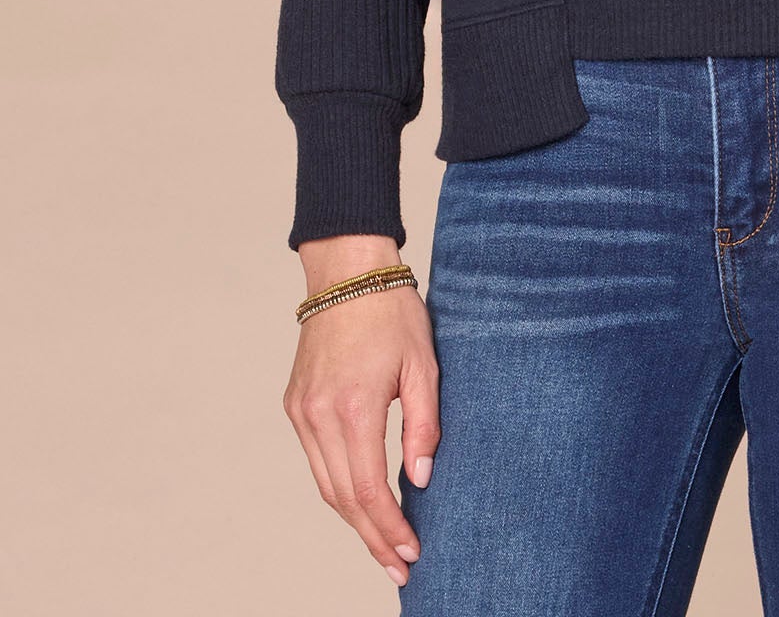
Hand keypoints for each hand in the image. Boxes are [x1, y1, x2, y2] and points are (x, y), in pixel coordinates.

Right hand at [282, 242, 439, 590]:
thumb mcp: (423, 363)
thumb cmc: (392, 311)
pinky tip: (361, 501)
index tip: (410, 551)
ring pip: (324, 484)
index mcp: (353, 406)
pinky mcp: (295, 404)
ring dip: (353, 519)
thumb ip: (424, 423)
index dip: (389, 527)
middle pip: (342, 498)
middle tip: (398, 565)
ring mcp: (301, 411)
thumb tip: (421, 478)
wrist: (346, 271)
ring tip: (383, 544)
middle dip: (371, 536)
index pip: (368, 489)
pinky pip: (316, 460)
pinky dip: (338, 487)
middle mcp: (318, 415)